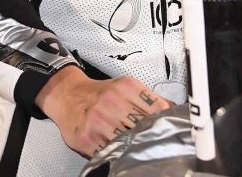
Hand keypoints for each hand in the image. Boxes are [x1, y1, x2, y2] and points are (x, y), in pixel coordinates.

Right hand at [37, 66, 172, 157]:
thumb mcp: (125, 87)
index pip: (158, 109)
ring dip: (135, 147)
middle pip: (144, 127)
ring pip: (129, 142)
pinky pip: (110, 152)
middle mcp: (112, 102)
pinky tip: (121, 151)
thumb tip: (175, 110)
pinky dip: (118, 154)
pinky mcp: (87, 139)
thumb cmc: (98, 93)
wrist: (67, 95)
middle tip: (153, 142)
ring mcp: (99, 121)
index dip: (165, 122)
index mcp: (126, 87)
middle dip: (151, 136)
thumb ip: (149, 98)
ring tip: (138, 149)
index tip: (169, 129)